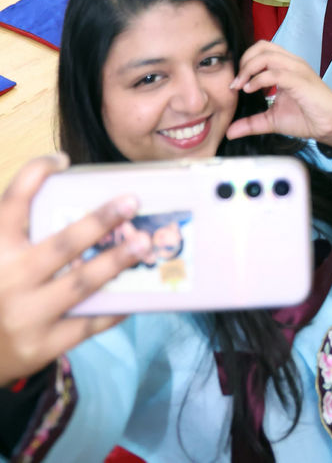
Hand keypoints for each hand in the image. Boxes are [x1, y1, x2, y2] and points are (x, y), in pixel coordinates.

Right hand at [0, 155, 150, 386]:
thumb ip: (20, 233)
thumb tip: (75, 199)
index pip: (12, 202)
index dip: (36, 174)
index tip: (62, 159)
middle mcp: (8, 279)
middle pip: (61, 244)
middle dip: (100, 221)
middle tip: (131, 202)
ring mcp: (24, 316)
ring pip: (80, 284)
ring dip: (115, 261)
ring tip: (143, 243)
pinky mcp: (40, 347)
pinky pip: (86, 324)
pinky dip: (113, 308)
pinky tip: (134, 293)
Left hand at [227, 41, 331, 148]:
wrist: (331, 127)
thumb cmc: (306, 118)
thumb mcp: (272, 121)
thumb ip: (251, 123)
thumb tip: (229, 131)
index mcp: (286, 66)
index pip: (261, 50)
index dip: (244, 62)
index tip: (235, 83)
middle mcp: (292, 63)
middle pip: (262, 47)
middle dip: (244, 62)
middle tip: (236, 83)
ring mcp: (298, 70)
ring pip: (267, 56)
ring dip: (249, 69)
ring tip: (241, 86)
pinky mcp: (301, 82)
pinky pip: (276, 73)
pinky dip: (259, 80)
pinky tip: (252, 90)